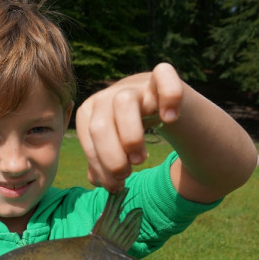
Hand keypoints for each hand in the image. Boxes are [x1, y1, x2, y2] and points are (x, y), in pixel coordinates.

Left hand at [76, 63, 182, 190]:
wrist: (159, 104)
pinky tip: (171, 119)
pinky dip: (169, 97)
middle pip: (100, 126)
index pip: (87, 139)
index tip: (116, 184)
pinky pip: (163, 75)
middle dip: (112, 158)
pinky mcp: (160, 78)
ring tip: (142, 159)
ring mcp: (133, 85)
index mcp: (90, 112)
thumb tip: (95, 180)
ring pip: (124, 103)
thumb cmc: (130, 128)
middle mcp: (107, 95)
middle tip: (126, 174)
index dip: (99, 166)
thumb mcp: (114, 147)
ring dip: (131, 137)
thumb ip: (102, 165)